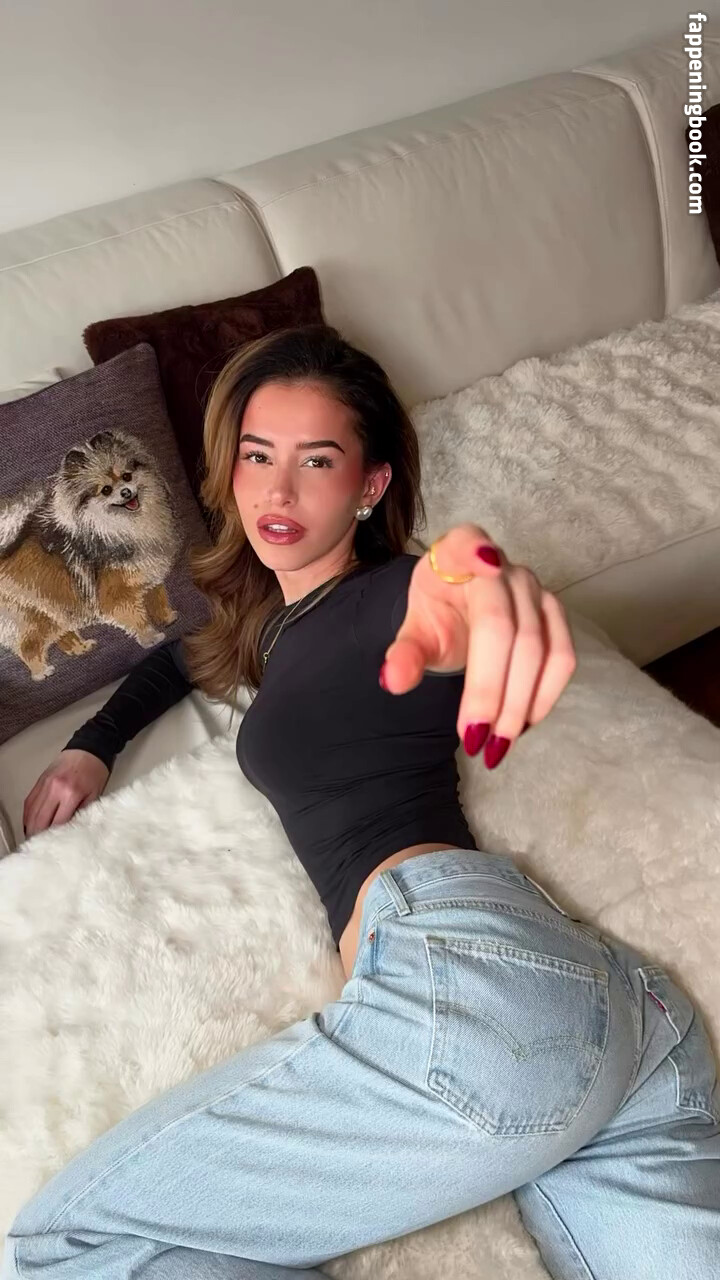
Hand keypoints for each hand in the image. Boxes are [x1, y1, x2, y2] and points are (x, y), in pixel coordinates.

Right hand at [22, 749, 110, 839]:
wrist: (89, 748)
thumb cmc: (95, 771)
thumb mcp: (95, 794)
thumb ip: (83, 812)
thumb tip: (72, 829)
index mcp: (71, 793)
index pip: (58, 822)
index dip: (55, 836)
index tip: (55, 845)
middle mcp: (54, 790)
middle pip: (40, 819)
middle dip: (39, 834)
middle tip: (41, 845)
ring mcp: (44, 785)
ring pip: (31, 812)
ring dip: (31, 826)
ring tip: (34, 838)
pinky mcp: (39, 781)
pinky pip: (29, 802)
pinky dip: (28, 814)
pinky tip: (30, 823)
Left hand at [380, 523, 576, 768]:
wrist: (462, 609)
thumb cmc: (437, 614)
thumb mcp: (414, 631)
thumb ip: (405, 654)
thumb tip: (393, 681)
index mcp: (458, 552)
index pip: (469, 548)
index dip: (479, 556)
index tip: (487, 563)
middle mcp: (505, 566)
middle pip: (506, 628)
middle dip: (492, 691)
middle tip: (474, 740)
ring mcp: (536, 589)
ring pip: (541, 649)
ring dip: (521, 703)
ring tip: (497, 746)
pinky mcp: (556, 614)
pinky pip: (562, 658)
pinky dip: (544, 695)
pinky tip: (521, 724)